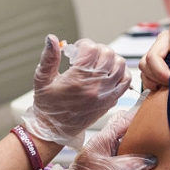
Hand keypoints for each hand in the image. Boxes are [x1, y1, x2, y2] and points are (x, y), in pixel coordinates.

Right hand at [22, 34, 130, 148]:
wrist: (54, 130)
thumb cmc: (47, 106)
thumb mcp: (42, 79)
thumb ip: (49, 57)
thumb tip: (52, 38)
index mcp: (78, 79)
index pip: (91, 48)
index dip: (83, 44)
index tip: (76, 50)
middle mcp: (95, 86)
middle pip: (108, 53)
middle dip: (96, 50)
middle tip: (86, 56)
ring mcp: (106, 94)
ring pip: (120, 64)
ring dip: (109, 59)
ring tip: (97, 63)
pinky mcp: (111, 101)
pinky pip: (126, 81)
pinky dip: (120, 73)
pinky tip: (107, 73)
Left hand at [47, 94, 156, 169]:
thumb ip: (131, 163)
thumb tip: (152, 159)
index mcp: (104, 138)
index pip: (126, 120)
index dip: (141, 115)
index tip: (159, 112)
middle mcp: (108, 143)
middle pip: (129, 128)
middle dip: (144, 127)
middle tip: (164, 130)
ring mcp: (110, 155)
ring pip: (130, 143)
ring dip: (142, 144)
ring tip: (162, 145)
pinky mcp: (112, 167)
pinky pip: (129, 157)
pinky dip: (139, 157)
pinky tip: (150, 162)